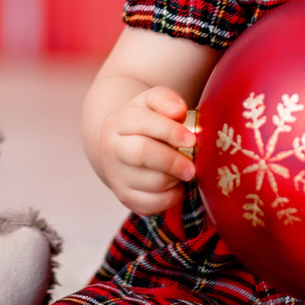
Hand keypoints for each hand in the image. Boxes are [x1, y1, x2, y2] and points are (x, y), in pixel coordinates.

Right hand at [95, 85, 196, 214]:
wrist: (125, 145)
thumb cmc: (148, 121)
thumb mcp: (153, 103)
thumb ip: (166, 100)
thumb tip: (178, 111)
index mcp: (120, 121)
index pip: (144, 123)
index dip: (170, 131)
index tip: (192, 139)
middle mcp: (112, 148)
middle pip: (143, 154)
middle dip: (173, 161)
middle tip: (192, 167)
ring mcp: (116, 174)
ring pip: (151, 183)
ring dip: (174, 180)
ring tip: (183, 173)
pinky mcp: (124, 196)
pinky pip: (150, 204)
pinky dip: (169, 199)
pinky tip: (176, 188)